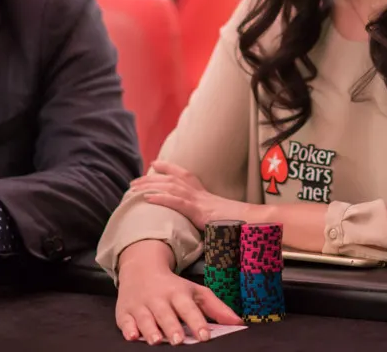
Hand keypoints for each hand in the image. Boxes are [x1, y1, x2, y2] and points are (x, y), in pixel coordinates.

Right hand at [116, 240, 242, 344]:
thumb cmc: (173, 287)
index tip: (205, 336)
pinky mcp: (124, 312)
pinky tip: (132, 336)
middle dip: (172, 327)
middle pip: (166, 315)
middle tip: (179, 340)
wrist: (141, 269)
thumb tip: (239, 322)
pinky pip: (125, 321)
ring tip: (157, 341)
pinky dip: (128, 328)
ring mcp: (141, 305)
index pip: (189, 309)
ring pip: (146, 318)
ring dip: (151, 330)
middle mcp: (159, 299)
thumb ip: (216, 307)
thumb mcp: (195, 292)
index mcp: (179, 293)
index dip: (197, 322)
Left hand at [130, 161, 253, 228]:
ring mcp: (199, 201)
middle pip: (171, 180)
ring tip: (133, 189)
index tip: (154, 164)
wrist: (253, 222)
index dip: (168, 168)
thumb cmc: (239, 222)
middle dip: (150, 179)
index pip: (184, 175)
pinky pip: (177, 203)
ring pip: (171, 189)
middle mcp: (200, 193)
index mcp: (204, 193)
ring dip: (150, 187)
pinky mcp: (200, 211)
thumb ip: (207, 214)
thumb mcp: (219, 216)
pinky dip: (161, 199)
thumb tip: (203, 220)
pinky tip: (147, 200)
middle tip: (133, 182)